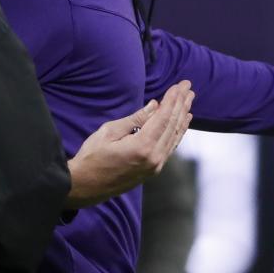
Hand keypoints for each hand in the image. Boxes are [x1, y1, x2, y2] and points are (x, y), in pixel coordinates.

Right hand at [65, 81, 193, 207]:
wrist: (84, 187)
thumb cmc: (91, 157)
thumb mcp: (109, 132)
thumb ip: (136, 119)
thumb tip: (155, 105)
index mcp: (142, 147)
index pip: (164, 117)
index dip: (173, 99)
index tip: (180, 85)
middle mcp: (154, 158)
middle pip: (172, 125)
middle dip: (181, 104)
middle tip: (188, 87)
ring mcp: (155, 166)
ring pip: (174, 136)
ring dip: (182, 116)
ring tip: (189, 99)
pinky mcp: (153, 170)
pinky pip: (171, 146)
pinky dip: (178, 131)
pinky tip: (183, 121)